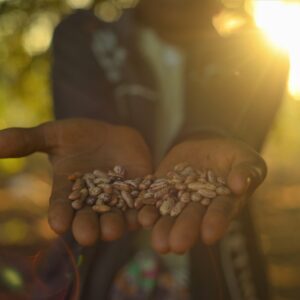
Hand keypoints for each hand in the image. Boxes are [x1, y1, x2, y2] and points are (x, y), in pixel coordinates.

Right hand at [0, 118, 151, 245]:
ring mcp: (116, 201)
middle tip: (87, 234)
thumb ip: (28, 140)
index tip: (57, 223)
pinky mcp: (139, 195)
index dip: (59, 216)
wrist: (111, 134)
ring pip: (116, 219)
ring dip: (116, 226)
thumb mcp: (55, 134)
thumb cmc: (80, 136)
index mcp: (69, 193)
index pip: (61, 208)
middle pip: (88, 220)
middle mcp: (91, 203)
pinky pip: (141, 208)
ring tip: (115, 228)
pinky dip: (145, 213)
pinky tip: (147, 215)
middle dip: (87, 228)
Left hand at [138, 135, 265, 253]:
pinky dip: (148, 210)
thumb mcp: (246, 159)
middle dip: (185, 232)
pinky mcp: (162, 190)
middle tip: (177, 246)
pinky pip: (154, 201)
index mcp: (224, 202)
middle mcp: (200, 207)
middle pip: (192, 220)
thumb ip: (247, 171)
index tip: (209, 235)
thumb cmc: (232, 156)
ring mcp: (179, 199)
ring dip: (163, 229)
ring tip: (158, 243)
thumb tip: (239, 185)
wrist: (205, 147)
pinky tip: (143, 218)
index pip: (220, 213)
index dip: (215, 223)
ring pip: (170, 217)